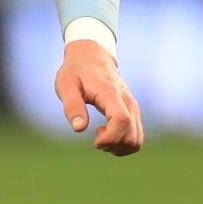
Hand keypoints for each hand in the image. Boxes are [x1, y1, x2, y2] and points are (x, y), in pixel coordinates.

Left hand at [55, 40, 142, 155]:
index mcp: (110, 94)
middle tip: (95, 139)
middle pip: (132, 136)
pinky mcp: (133, 111)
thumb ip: (72, 106)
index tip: (94, 141)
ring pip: (137, 139)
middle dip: (113, 146)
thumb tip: (79, 128)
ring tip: (100, 136)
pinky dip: (122, 142)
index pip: (122, 120)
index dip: (110, 138)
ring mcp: (133, 107)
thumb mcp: (66, 85)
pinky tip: (106, 133)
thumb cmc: (76, 71)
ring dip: (118, 147)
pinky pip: (135, 136)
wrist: (91, 56)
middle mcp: (127, 101)